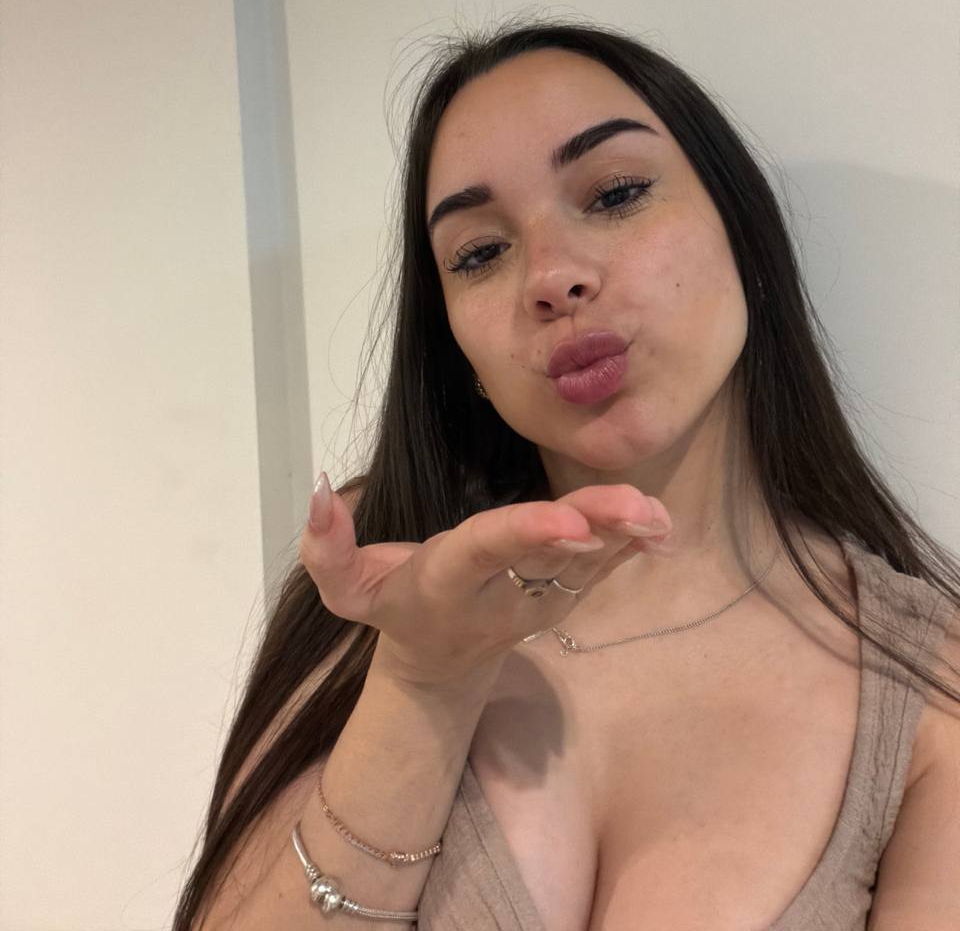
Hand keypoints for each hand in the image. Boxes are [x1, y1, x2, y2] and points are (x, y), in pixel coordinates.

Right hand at [299, 478, 673, 688]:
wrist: (438, 663)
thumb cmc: (391, 610)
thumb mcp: (343, 590)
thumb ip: (326, 547)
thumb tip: (320, 488)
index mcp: (449, 581)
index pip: (488, 549)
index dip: (527, 532)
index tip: (570, 522)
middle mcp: (500, 593)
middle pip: (548, 554)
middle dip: (592, 530)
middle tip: (636, 510)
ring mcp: (537, 601)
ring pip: (584, 564)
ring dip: (623, 537)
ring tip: (659, 514)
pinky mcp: (562, 597)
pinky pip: (600, 571)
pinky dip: (630, 546)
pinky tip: (660, 524)